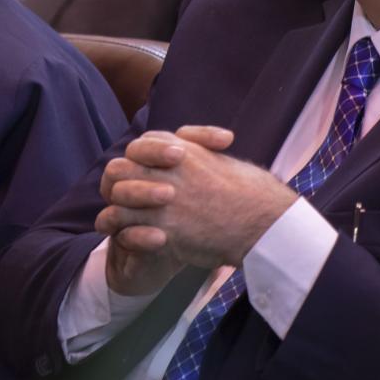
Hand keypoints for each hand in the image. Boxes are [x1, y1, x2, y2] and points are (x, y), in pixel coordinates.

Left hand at [97, 124, 296, 269]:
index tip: (140, 173)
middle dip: (117, 182)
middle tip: (120, 197)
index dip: (136, 159)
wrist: (263, 221)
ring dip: (115, 210)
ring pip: (117, 200)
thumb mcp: (222, 157)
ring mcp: (164, 201)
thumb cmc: (250, 191)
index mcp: (181, 150)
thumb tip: (181, 142)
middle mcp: (167, 171)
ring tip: (118, 221)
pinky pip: (125, 230)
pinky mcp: (164, 230)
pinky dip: (124, 234)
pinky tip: (130, 238)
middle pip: (118, 169)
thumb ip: (198, 145)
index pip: (140, 146)